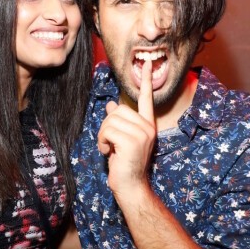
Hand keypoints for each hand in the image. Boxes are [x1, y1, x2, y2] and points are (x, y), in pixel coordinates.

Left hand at [97, 60, 155, 195]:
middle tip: (110, 143)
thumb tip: (110, 105)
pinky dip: (102, 142)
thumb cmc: (124, 163)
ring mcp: (142, 133)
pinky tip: (109, 153)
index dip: (146, 80)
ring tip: (110, 149)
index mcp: (147, 124)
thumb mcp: (121, 139)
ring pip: (110, 120)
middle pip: (117, 110)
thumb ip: (118, 122)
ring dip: (103, 135)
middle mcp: (147, 126)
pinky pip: (107, 130)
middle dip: (106, 126)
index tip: (147, 62)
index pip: (146, 98)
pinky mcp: (132, 141)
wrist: (131, 186)